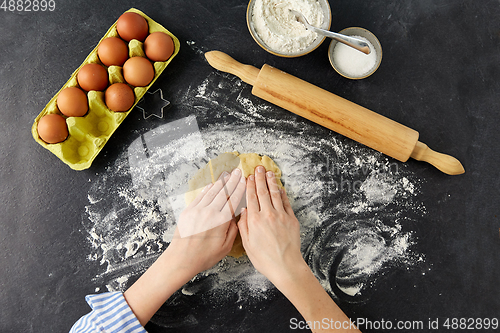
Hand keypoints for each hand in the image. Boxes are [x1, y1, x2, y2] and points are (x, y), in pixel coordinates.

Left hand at [169, 168, 245, 275]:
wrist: (181, 259)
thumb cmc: (204, 256)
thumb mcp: (225, 247)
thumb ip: (233, 230)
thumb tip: (236, 217)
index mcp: (221, 221)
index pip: (233, 200)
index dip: (239, 189)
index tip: (244, 180)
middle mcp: (209, 212)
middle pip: (223, 193)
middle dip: (232, 181)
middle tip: (237, 172)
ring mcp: (198, 210)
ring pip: (211, 192)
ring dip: (220, 183)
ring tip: (227, 174)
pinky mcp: (188, 211)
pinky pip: (200, 197)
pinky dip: (207, 190)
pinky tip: (212, 185)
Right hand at [238, 166, 359, 332]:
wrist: (286, 266)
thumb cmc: (264, 259)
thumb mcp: (247, 244)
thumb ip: (244, 226)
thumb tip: (243, 211)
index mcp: (254, 221)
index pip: (251, 198)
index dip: (250, 185)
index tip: (249, 176)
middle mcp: (267, 215)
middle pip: (263, 192)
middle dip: (260, 178)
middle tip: (258, 168)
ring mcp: (281, 216)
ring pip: (275, 194)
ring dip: (271, 182)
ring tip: (269, 173)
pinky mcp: (291, 220)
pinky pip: (286, 203)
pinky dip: (282, 194)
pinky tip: (280, 188)